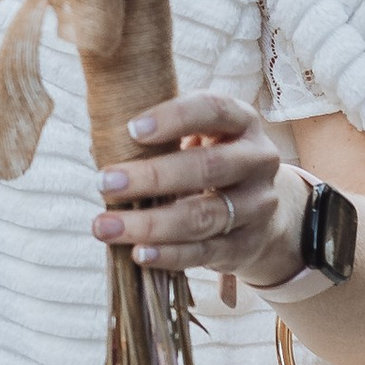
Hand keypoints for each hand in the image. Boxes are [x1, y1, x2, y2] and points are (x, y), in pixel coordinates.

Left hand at [90, 93, 300, 285]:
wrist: (262, 216)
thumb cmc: (208, 164)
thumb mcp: (197, 139)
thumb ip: (160, 138)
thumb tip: (102, 144)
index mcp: (242, 121)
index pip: (214, 109)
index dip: (174, 118)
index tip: (131, 130)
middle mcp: (257, 160)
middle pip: (208, 167)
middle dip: (152, 176)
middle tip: (103, 182)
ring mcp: (257, 205)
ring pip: (204, 216)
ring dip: (150, 223)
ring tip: (105, 226)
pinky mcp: (247, 245)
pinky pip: (205, 252)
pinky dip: (169, 254)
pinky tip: (138, 253)